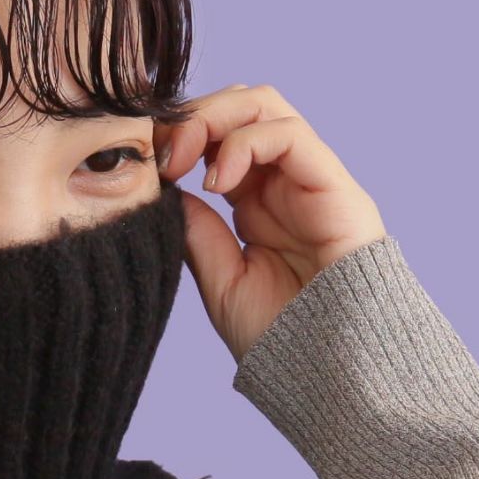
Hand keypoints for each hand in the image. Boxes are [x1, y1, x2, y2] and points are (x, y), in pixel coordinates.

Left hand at [152, 83, 387, 364]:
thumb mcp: (217, 276)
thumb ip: (194, 227)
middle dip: (190, 116)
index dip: (176, 135)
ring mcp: (309, 180)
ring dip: (212, 118)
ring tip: (184, 159)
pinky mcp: (334, 186)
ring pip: (262, 104)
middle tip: (162, 153)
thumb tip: (162, 184)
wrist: (327, 374)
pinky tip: (218, 182)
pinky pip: (290, 134)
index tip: (145, 163)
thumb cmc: (278, 336)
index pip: (214, 134)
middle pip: (237, 105)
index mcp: (253, 200)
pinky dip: (244, 143)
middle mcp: (282, 181)